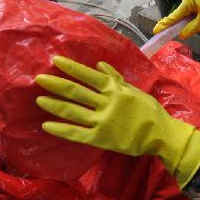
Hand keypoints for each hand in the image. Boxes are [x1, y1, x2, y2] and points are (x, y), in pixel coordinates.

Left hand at [35, 56, 199, 186]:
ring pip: (74, 111)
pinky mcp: (100, 139)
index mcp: (115, 90)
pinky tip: (47, 126)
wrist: (161, 134)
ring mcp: (102, 122)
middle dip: (57, 85)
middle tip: (39, 79)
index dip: (71, 68)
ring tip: (39, 100)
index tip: (55, 61)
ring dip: (55, 105)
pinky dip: (61, 129)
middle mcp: (107, 103)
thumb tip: (99, 65)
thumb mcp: (135, 90)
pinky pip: (77, 134)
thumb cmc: (149, 111)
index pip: (89, 76)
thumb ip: (116, 78)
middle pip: (77, 92)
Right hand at [153, 0, 199, 38]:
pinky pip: (199, 12)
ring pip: (194, 16)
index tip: (155, 31)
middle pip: (185, 19)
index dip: (164, 25)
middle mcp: (188, 0)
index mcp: (186, 3)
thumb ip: (193, 27)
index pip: (173, 17)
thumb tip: (182, 35)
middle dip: (194, 25)